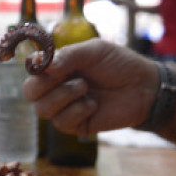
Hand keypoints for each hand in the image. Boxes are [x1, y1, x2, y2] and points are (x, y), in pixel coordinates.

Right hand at [22, 39, 158, 135]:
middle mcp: (57, 87)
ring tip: (85, 88)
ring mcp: (65, 107)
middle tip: (64, 76)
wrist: (145, 87)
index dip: (34, 67)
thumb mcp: (94, 51)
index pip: (32, 69)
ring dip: (63, 96)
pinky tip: (93, 104)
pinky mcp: (76, 125)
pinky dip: (77, 110)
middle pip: (30, 92)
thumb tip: (42, 65)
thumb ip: (68, 55)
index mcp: (58, 68)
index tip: (44, 63)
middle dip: (43, 85)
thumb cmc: (120, 64)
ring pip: (42, 109)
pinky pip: (61, 122)